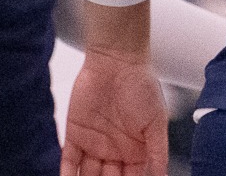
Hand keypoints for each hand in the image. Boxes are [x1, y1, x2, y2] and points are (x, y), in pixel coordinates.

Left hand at [60, 47, 168, 175]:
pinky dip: (67, 175)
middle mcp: (114, 151)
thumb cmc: (141, 85)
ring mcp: (94, 144)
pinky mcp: (74, 135)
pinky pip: (69, 161)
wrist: (116, 60)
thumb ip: (158, 153)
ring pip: (87, 175)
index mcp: (136, 150)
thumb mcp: (157, 122)